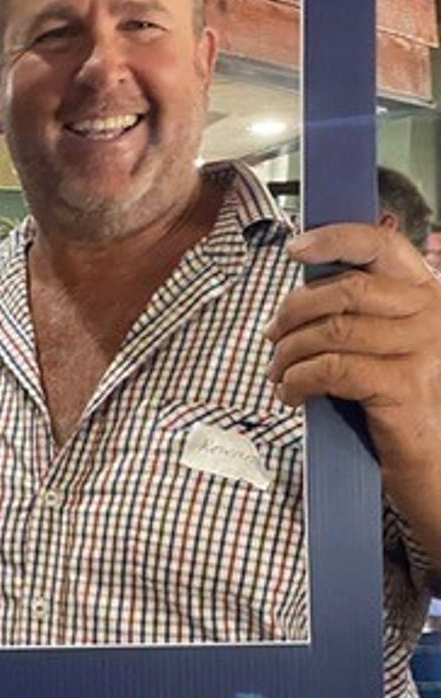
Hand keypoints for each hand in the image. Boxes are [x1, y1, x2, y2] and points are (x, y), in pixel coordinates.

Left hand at [267, 223, 440, 515]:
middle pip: (345, 289)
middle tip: (272, 336)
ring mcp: (421, 350)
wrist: (430, 458)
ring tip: (277, 371)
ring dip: (289, 352)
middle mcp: (430, 314)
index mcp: (426, 292)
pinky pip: (331, 369)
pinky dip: (298, 380)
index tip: (295, 248)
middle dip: (294, 310)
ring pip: (331, 331)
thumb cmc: (397, 397)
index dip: (335, 239)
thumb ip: (359, 310)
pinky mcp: (404, 386)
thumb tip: (301, 292)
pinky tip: (291, 393)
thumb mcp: (386, 341)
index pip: (382, 244)